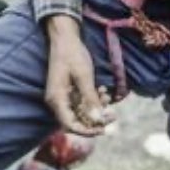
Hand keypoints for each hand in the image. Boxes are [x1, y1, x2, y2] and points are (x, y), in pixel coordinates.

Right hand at [44, 16, 114, 135]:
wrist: (65, 37)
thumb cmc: (72, 54)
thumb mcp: (84, 76)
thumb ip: (90, 99)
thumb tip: (98, 120)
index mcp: (57, 99)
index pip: (69, 125)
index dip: (87, 131)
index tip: (104, 129)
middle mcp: (58, 101)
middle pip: (76, 121)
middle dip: (95, 120)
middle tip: (112, 115)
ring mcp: (64, 96)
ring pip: (82, 112)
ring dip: (96, 108)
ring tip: (107, 95)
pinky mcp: (70, 91)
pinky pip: (82, 102)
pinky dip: (94, 99)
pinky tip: (103, 90)